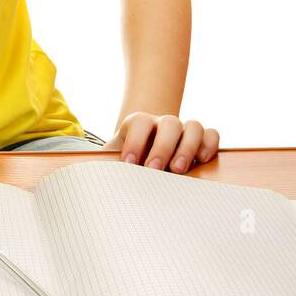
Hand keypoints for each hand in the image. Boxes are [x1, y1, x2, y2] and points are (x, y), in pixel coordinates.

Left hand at [103, 113, 219, 172]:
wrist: (144, 159)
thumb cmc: (126, 164)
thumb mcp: (112, 162)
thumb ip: (103, 165)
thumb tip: (84, 174)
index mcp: (139, 124)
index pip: (140, 121)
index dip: (135, 141)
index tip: (129, 164)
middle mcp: (163, 124)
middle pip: (169, 123)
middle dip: (162, 147)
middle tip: (154, 170)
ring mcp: (184, 130)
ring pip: (193, 125)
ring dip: (188, 146)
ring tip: (179, 169)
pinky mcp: (201, 140)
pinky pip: (211, 134)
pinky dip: (209, 144)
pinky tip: (202, 161)